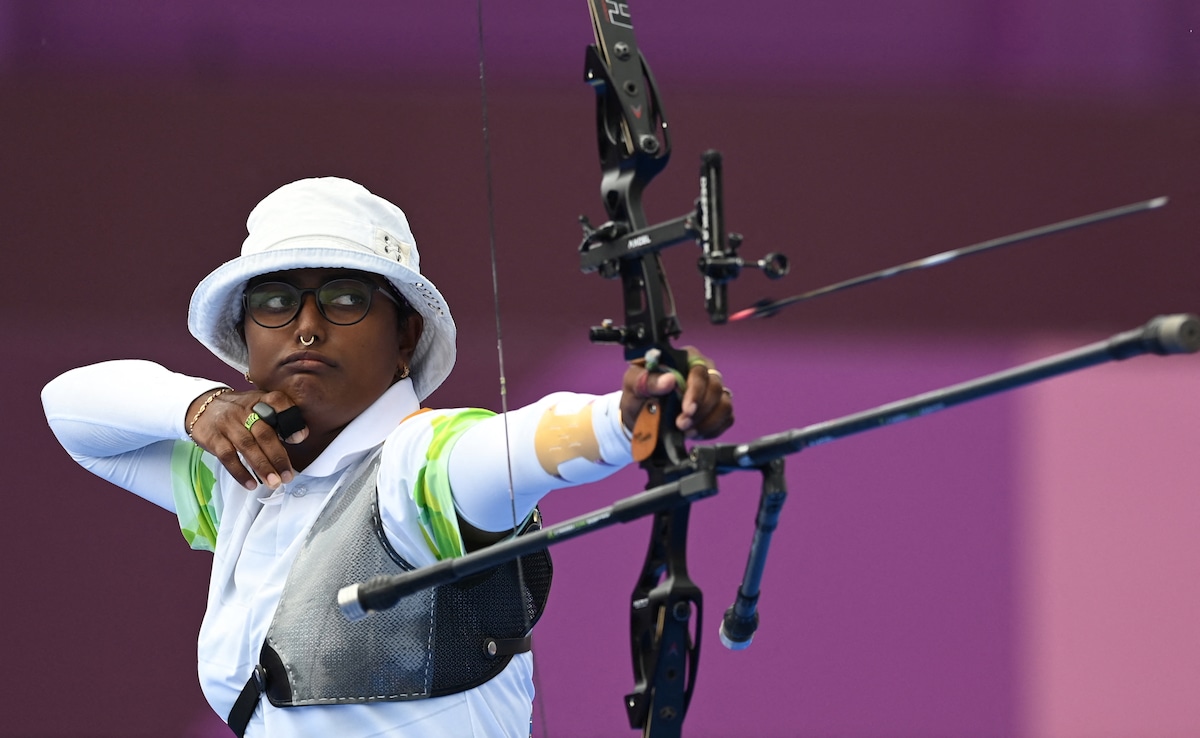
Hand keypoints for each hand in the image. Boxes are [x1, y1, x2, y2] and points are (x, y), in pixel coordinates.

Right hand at [185, 389, 308, 490]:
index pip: (276, 400)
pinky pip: (227, 456)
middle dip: (278, 456)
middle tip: (288, 476)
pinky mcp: (213, 438)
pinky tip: (251, 484)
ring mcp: (227, 424)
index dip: (289, 416)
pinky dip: (240, 472)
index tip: (300, 438)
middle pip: (263, 432)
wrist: (201, 408)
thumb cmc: (238, 412)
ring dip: (262, 467)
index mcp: (259, 399)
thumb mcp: (257, 406)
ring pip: (247, 446)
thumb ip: (277, 418)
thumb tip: (299, 436)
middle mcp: (244, 410)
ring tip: (274, 482)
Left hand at [620, 346, 734, 439]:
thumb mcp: (633, 385)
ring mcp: (713, 390)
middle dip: (699, 411)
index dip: (696, 392)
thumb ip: (647, 380)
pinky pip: (727, 418)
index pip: (699, 371)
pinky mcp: (718, 408)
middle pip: (715, 388)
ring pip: (724, 405)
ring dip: (707, 422)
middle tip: (681, 424)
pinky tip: (695, 432)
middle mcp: (703, 371)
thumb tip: (669, 380)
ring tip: (686, 431)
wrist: (640, 418)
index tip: (687, 410)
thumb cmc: (638, 395)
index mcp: (685, 358)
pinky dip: (712, 429)